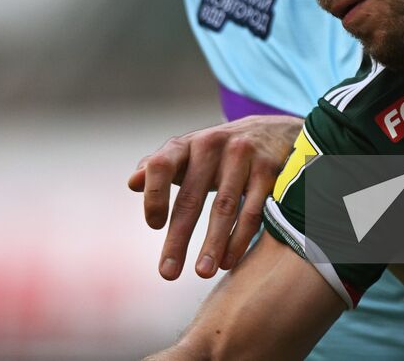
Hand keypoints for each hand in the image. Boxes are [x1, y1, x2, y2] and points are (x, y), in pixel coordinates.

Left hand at [128, 114, 301, 279]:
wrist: (271, 130)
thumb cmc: (217, 152)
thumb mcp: (188, 153)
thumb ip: (159, 167)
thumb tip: (132, 183)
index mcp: (186, 144)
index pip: (160, 165)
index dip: (154, 195)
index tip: (154, 225)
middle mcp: (211, 144)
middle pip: (191, 197)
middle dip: (178, 238)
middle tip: (168, 273)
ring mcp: (242, 155)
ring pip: (224, 207)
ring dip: (212, 244)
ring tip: (202, 273)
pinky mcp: (268, 169)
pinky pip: (252, 210)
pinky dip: (239, 239)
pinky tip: (228, 261)